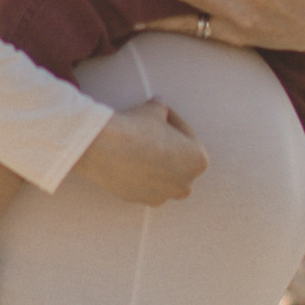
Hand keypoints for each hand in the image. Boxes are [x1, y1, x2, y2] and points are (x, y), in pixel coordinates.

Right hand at [71, 100, 207, 204]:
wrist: (106, 147)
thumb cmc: (137, 128)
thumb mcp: (155, 110)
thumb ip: (162, 109)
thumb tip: (159, 103)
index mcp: (198, 160)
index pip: (188, 137)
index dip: (173, 122)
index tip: (161, 115)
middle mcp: (184, 184)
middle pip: (178, 163)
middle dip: (168, 149)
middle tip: (152, 132)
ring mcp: (162, 196)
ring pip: (162, 179)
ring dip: (155, 165)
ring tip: (139, 147)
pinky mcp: (139, 201)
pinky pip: (143, 186)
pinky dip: (138, 175)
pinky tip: (127, 159)